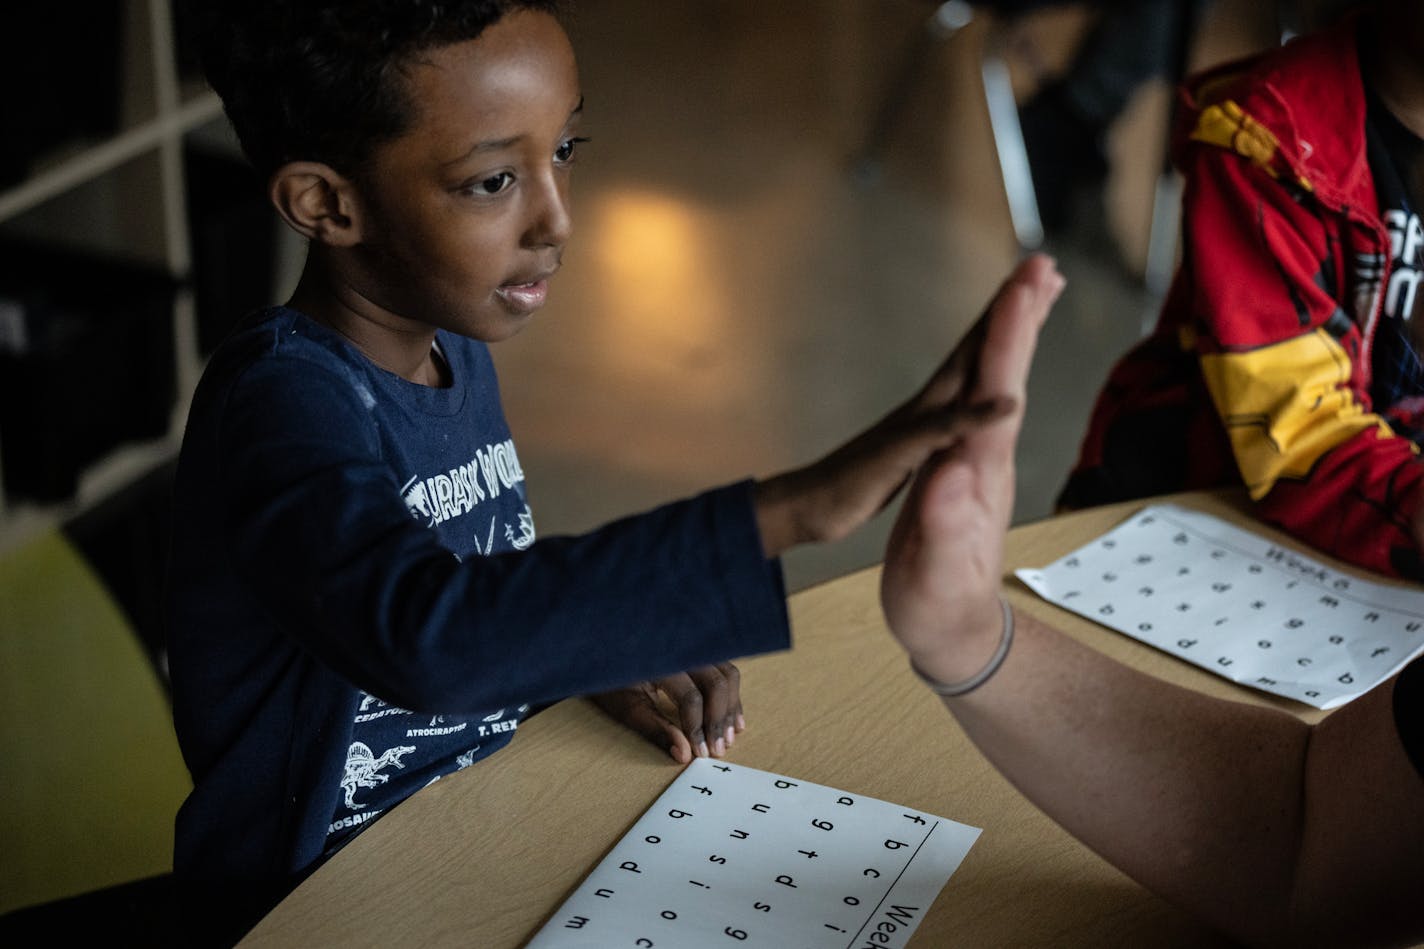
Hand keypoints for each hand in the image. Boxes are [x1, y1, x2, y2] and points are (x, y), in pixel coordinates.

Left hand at [588, 663, 743, 763]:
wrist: (607, 651)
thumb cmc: (613, 680)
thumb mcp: (627, 708)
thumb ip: (656, 730)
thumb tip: (684, 754)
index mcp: (661, 661)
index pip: (690, 697)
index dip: (698, 728)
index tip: (701, 753)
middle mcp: (682, 648)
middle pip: (716, 684)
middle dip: (719, 720)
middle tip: (719, 749)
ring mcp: (694, 645)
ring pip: (727, 674)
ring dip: (730, 707)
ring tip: (729, 736)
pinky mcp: (701, 649)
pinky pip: (724, 669)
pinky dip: (731, 693)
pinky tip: (732, 716)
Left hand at [754, 255, 1064, 557]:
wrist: (808, 507)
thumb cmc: (847, 486)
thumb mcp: (899, 456)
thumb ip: (947, 427)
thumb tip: (1005, 402)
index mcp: (928, 405)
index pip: (978, 346)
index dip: (1011, 311)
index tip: (1042, 273)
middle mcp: (929, 403)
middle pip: (979, 344)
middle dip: (1014, 307)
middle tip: (1045, 268)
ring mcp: (923, 419)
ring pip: (973, 366)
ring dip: (1002, 335)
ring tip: (1028, 307)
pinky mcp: (919, 439)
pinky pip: (965, 400)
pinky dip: (987, 382)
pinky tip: (994, 380)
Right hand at [880, 255, 1059, 680]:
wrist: (951, 631)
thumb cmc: (937, 604)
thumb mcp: (932, 574)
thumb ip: (940, 527)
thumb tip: (947, 474)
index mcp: (976, 472)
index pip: (995, 394)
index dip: (1006, 341)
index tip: (1018, 290)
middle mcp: (984, 458)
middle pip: (1006, 376)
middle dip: (1021, 318)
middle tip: (1042, 264)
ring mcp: (977, 462)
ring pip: (998, 383)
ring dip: (1013, 334)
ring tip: (1029, 289)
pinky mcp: (963, 469)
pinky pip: (982, 402)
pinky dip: (991, 367)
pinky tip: (991, 353)